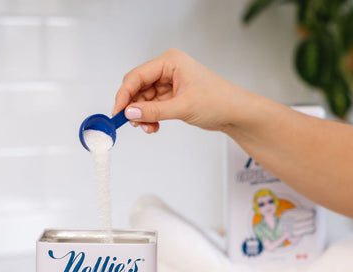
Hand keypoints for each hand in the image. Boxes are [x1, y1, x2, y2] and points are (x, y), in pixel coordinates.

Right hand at [112, 48, 248, 133]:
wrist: (235, 112)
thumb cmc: (217, 101)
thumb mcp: (183, 107)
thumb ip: (154, 111)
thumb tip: (130, 113)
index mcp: (170, 61)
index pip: (137, 76)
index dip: (124, 95)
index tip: (117, 113)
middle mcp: (167, 69)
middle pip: (137, 87)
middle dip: (133, 107)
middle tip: (133, 124)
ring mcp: (168, 82)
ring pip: (143, 99)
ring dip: (142, 115)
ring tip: (149, 128)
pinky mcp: (170, 95)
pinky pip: (151, 106)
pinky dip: (150, 117)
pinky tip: (154, 127)